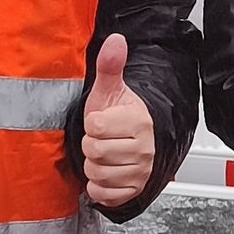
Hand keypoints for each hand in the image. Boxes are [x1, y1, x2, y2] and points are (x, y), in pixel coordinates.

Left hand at [81, 34, 155, 206]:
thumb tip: (116, 40)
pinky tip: (106, 172)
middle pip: (95, 152)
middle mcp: (143, 148)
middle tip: (102, 140)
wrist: (137, 142)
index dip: (90, 125)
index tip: (101, 122)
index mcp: (137, 122)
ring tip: (104, 155)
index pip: (95, 126)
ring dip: (94, 166)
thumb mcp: (111, 90)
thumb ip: (110, 65)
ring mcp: (140, 171)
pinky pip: (104, 193)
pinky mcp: (135, 190)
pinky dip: (98, 186)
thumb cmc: (120, 116)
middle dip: (91, 146)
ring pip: (98, 174)